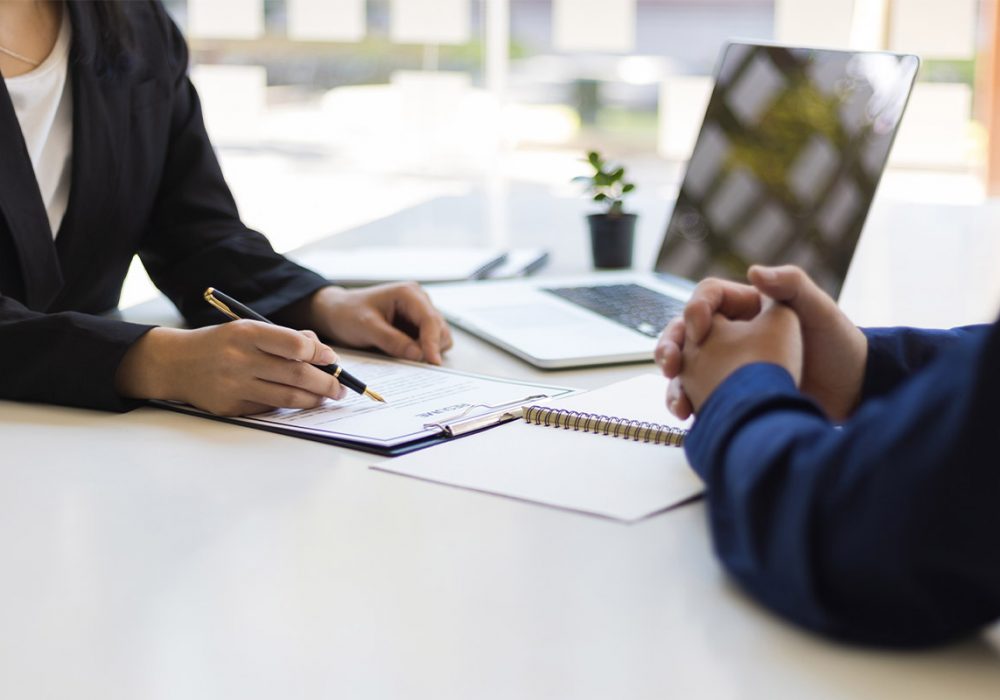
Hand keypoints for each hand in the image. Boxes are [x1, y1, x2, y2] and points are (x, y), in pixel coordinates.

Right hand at [115, 322, 347, 415]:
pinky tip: (298, 401)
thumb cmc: (221, 343)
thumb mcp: (248, 328)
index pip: (296, 345)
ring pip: (288, 397)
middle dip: (327, 383)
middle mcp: (240, 359)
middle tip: (341, 387)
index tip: (332, 359)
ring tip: (327, 397)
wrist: (176, 364)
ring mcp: (235, 386)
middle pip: (298, 375)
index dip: (321, 354)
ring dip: (314, 399)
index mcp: (247, 333)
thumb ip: (285, 338)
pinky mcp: (231, 407)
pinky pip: (270, 408)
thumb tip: (323, 353)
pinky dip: (288, 405)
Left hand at [302, 283, 453, 364]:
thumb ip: (392, 340)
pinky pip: (428, 343)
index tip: (432, 362)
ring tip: (402, 356)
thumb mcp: (366, 327)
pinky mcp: (415, 327)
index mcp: (408, 294)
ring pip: (438, 338)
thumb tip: (418, 355)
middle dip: (431, 348)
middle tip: (412, 363)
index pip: (430, 320)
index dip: (433, 343)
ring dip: (427, 351)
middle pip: (440, 330)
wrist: (335, 313)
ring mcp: (418, 315)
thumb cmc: (347, 313)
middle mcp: (419, 302)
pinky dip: (421, 352)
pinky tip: (404, 355)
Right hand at [656, 266, 866, 420]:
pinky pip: (698, 393)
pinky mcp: (728, 392)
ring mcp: (727, 364)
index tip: (699, 330)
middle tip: (671, 364)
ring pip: (685, 366)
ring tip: (678, 402)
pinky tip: (688, 414)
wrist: (852, 392)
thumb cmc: (839, 346)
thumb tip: (753, 271)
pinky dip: (687, 402)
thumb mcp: (819, 309)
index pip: (708, 297)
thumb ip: (791, 284)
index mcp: (748, 306)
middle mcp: (732, 333)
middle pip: (685, 332)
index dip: (696, 308)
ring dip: (673, 382)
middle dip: (670, 346)